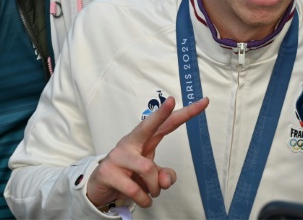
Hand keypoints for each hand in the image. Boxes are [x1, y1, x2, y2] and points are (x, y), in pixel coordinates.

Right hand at [86, 97, 208, 207]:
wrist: (99, 187)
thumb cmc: (129, 174)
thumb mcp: (151, 176)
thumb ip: (164, 175)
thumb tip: (166, 181)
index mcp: (144, 139)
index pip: (167, 124)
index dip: (185, 114)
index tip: (203, 103)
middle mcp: (131, 142)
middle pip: (147, 125)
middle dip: (161, 114)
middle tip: (171, 101)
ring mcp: (118, 155)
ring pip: (148, 168)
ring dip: (154, 187)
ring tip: (151, 193)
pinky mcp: (108, 171)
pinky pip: (135, 188)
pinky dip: (144, 199)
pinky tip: (144, 200)